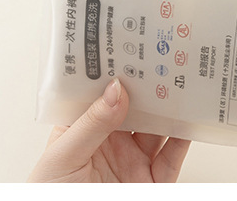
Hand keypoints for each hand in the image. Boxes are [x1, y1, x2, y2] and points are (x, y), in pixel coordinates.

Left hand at [28, 78, 189, 181]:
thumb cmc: (48, 195)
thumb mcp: (62, 156)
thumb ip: (91, 124)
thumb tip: (116, 90)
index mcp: (84, 129)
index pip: (103, 94)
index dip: (116, 72)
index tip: (131, 51)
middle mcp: (111, 142)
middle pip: (136, 107)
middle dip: (150, 86)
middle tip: (164, 63)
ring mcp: (133, 160)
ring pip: (158, 127)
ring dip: (169, 108)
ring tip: (180, 87)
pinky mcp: (152, 181)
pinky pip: (172, 156)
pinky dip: (183, 138)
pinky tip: (187, 122)